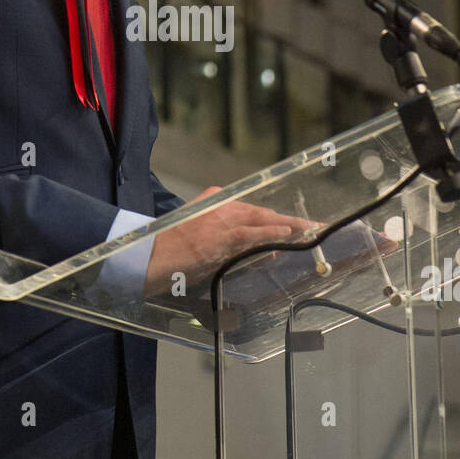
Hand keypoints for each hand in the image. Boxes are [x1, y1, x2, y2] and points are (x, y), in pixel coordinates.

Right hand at [144, 187, 312, 294]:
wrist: (147, 257)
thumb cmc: (170, 254)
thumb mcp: (201, 240)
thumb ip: (232, 243)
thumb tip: (268, 250)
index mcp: (213, 202)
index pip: (253, 210)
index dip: (275, 218)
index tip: (295, 223)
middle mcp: (220, 205)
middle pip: (262, 212)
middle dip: (290, 220)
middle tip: (312, 225)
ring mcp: (221, 219)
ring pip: (263, 219)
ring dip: (290, 225)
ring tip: (311, 229)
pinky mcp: (221, 235)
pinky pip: (254, 232)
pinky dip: (274, 231)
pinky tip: (290, 234)